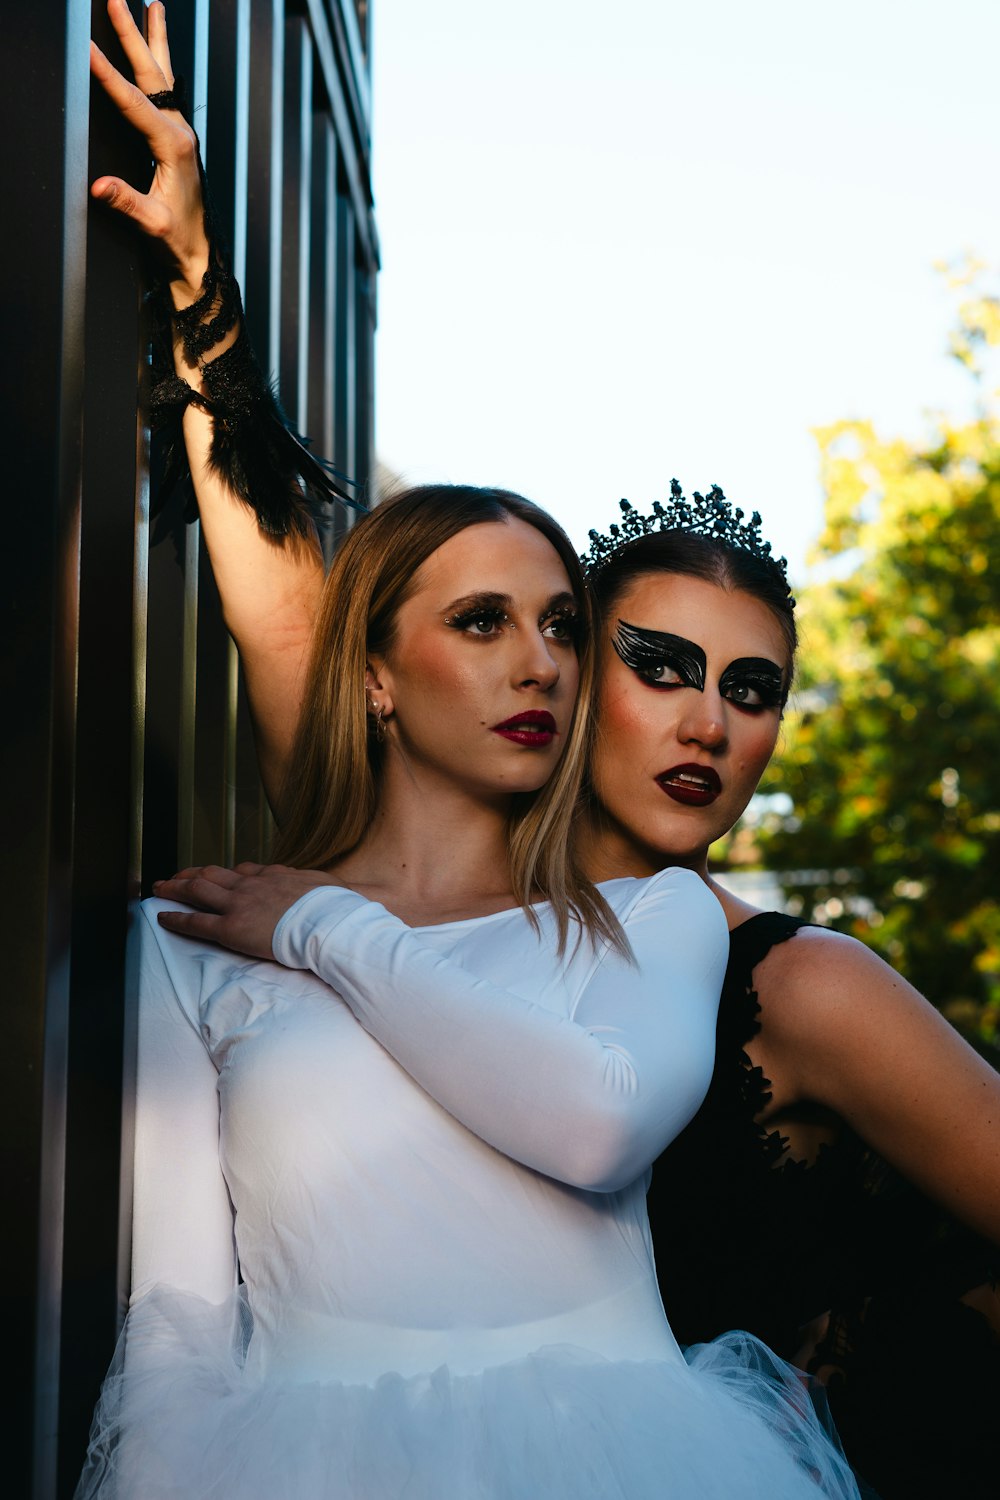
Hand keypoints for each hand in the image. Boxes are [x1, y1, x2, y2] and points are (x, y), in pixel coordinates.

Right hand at [90, 0, 208, 296]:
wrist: (199, 255)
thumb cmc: (177, 240)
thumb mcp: (151, 224)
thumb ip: (127, 203)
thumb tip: (98, 187)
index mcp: (174, 147)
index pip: (134, 102)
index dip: (107, 75)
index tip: (87, 49)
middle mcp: (181, 132)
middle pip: (151, 74)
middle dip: (132, 35)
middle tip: (116, 0)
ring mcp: (181, 133)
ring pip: (163, 76)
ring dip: (153, 39)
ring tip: (150, 5)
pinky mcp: (178, 139)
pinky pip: (166, 91)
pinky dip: (160, 64)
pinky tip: (155, 50)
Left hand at [153, 862, 342, 960]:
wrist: (328, 923)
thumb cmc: (333, 908)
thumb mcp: (326, 886)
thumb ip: (313, 886)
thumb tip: (321, 887)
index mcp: (273, 875)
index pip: (243, 870)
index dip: (225, 873)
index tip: (217, 876)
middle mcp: (251, 884)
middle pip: (213, 874)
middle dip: (190, 874)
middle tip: (175, 877)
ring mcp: (239, 904)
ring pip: (198, 890)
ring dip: (175, 888)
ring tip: (159, 889)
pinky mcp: (231, 927)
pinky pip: (196, 922)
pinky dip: (176, 918)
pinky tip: (162, 917)